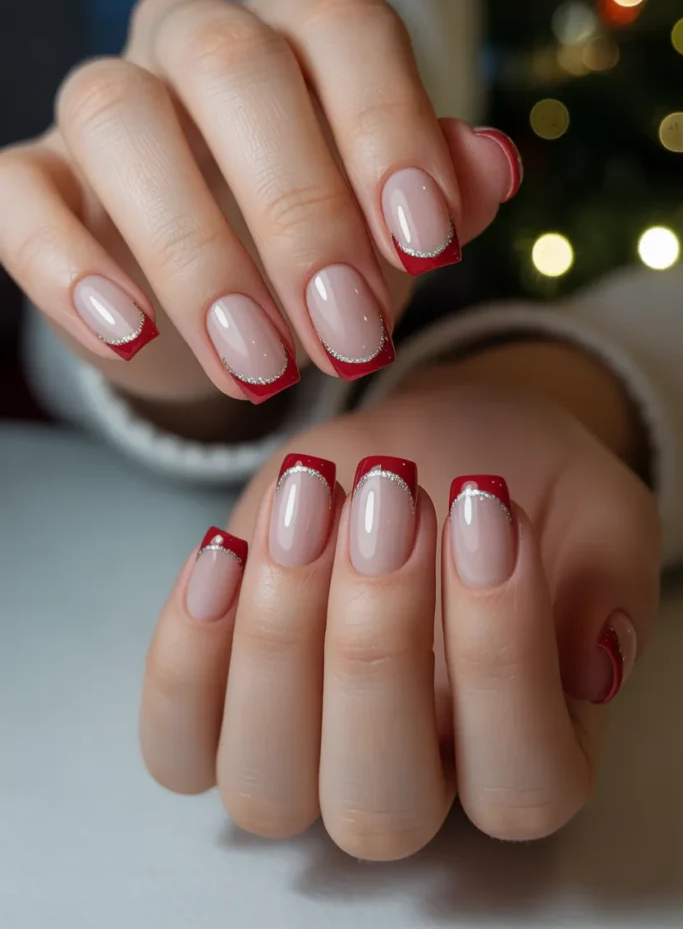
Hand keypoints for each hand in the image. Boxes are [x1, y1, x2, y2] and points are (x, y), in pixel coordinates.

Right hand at [0, 0, 518, 410]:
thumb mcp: (392, 235)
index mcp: (296, 33)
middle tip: (347, 337)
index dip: (388, 129)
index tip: (425, 248)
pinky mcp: (36, 177)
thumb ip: (444, 198)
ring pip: (121, 119)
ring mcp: (106, 103)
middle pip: (233, 65)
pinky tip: (131, 336)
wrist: (224, 314)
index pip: (344, 30)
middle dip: (299, 210)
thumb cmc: (320, 258)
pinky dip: (70, 265)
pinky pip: (21, 191)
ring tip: (260, 367)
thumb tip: (493, 166)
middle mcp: (194, 41)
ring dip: (197, 253)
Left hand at [139, 345, 658, 858]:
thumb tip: (592, 664)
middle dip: (377, 642)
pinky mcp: (223, 711)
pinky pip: (179, 740)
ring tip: (311, 502)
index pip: (522, 781)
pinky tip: (226, 550)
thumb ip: (609, 580)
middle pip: (380, 804)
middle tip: (393, 496)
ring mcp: (307, 758)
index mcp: (526, 756)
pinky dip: (186, 656)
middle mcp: (414, 783)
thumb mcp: (594, 509)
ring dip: (277, 640)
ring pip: (268, 786)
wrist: (432, 448)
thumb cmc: (517, 486)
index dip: (500, 652)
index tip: (487, 510)